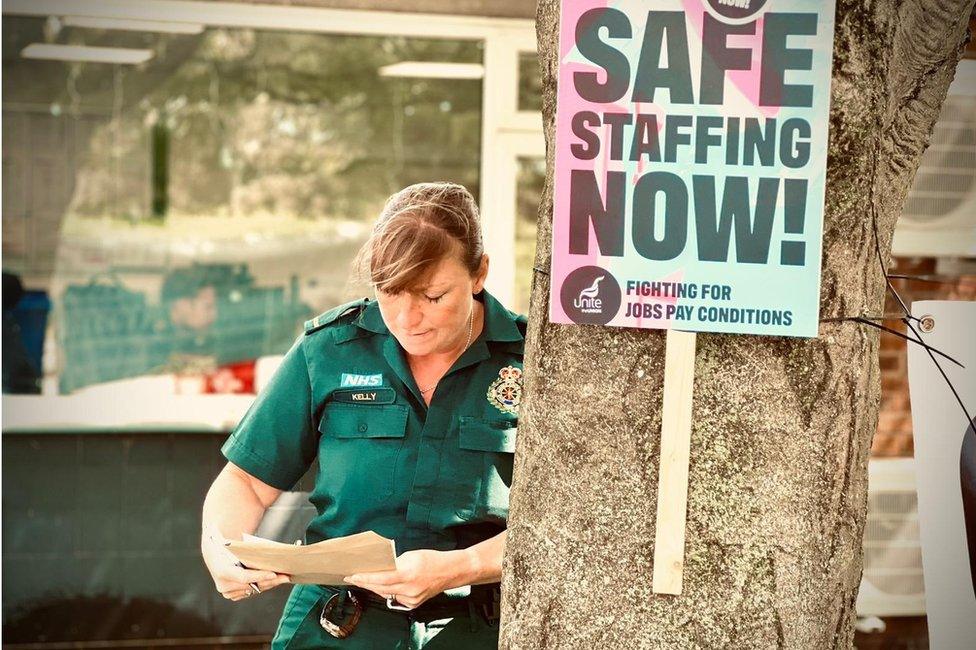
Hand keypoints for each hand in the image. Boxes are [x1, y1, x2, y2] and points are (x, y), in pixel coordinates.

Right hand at [201, 524, 290, 600]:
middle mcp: (223, 584)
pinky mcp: (233, 595)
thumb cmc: (226, 543)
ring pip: (254, 590)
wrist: (215, 553)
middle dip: (270, 580)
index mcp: (222, 570)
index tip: (274, 573)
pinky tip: (274, 579)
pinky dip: (264, 585)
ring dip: (269, 584)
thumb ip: (244, 525)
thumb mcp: (233, 536)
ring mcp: (228, 591)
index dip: (259, 576)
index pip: (244, 577)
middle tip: (286, 576)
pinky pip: (252, 591)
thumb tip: (267, 510)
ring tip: (284, 577)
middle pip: (252, 585)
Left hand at [344, 549, 460, 609]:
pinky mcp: (414, 603)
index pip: (381, 578)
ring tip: (364, 580)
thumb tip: (380, 567)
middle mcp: (409, 589)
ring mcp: (412, 598)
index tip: (353, 575)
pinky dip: (388, 592)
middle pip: (381, 588)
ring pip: (386, 594)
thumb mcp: (411, 555)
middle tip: (354, 578)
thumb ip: (394, 563)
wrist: (451, 571)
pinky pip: (395, 598)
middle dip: (366, 583)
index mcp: (408, 573)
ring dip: (375, 587)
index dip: (365, 578)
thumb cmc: (432, 559)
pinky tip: (383, 586)